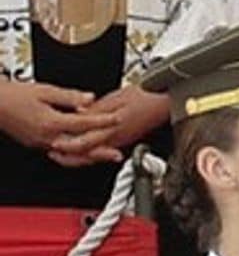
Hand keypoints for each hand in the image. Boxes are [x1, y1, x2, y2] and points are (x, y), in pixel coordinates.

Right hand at [0, 79, 113, 152]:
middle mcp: (47, 136)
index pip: (84, 123)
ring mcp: (42, 144)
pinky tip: (84, 154)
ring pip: (71, 155)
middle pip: (80, 147)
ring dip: (90, 157)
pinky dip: (76, 155)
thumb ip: (69, 96)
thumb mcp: (44, 90)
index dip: (103, 121)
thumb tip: (89, 98)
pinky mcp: (38, 145)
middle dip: (101, 151)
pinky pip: (61, 153)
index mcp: (50, 121)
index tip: (117, 118)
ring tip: (106, 157)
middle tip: (118, 154)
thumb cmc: (14, 96)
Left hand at [47, 85, 167, 167]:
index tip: (54, 144)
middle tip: (56, 154)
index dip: (67, 146)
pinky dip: (92, 151)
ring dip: (80, 156)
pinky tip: (85, 146)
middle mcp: (117, 139)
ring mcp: (122, 141)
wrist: (166, 101)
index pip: (85, 143)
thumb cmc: (146, 97)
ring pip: (96, 156)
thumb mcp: (116, 98)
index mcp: (113, 129)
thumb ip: (96, 109)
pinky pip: (105, 150)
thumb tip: (78, 114)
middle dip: (71, 158)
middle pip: (89, 156)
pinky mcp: (126, 139)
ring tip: (65, 152)